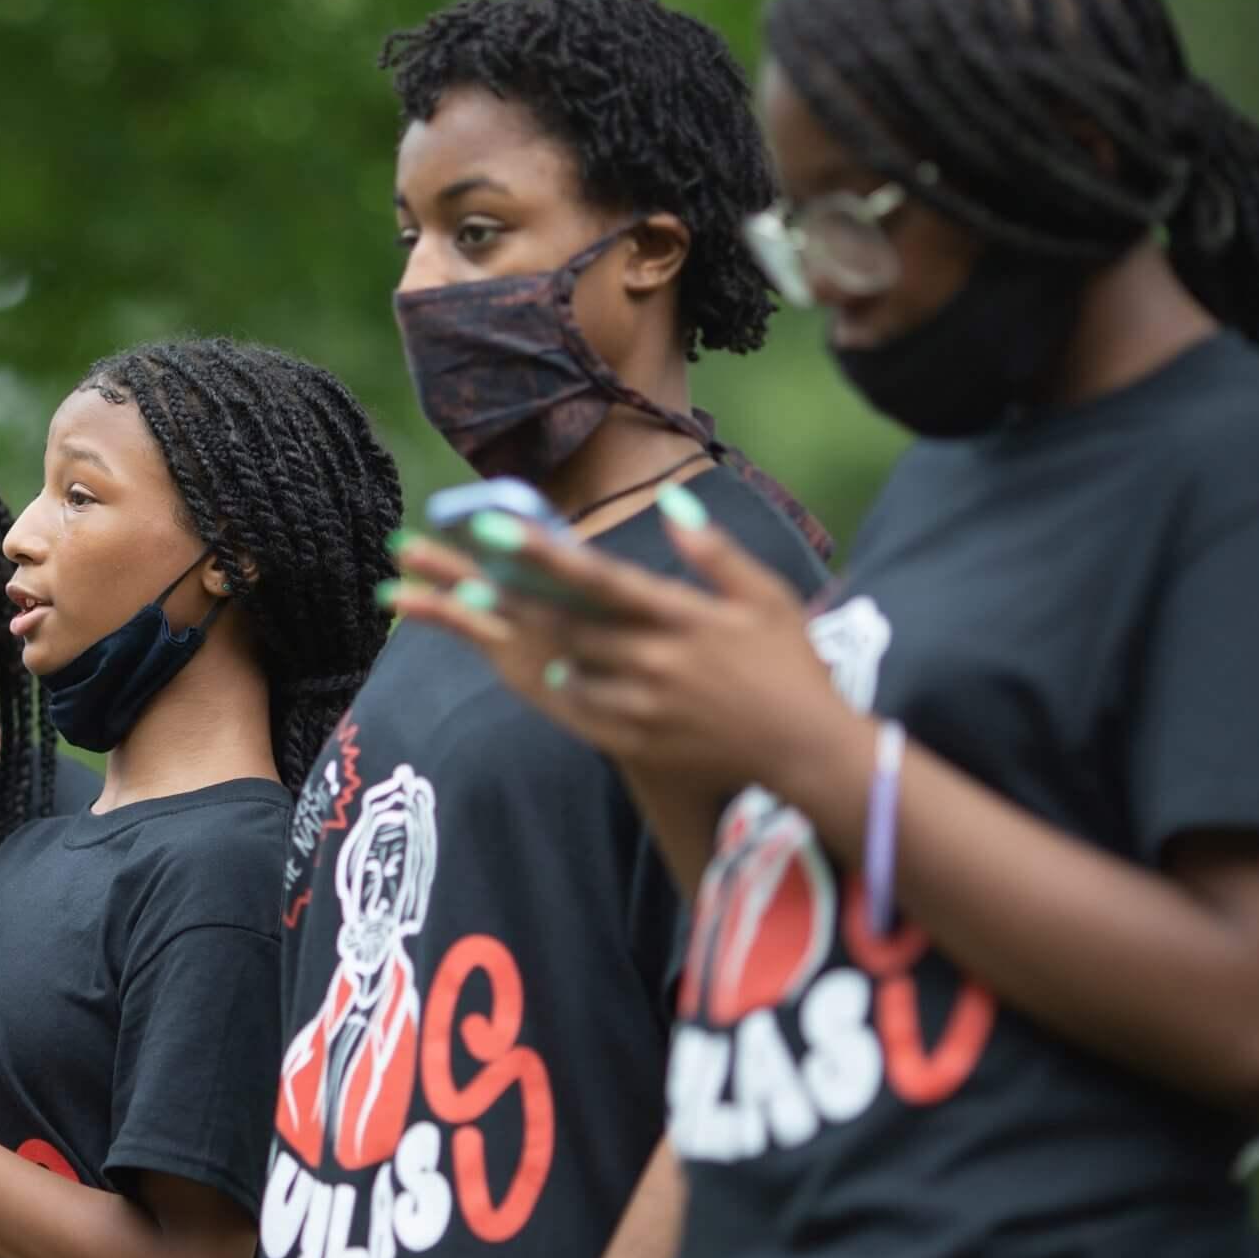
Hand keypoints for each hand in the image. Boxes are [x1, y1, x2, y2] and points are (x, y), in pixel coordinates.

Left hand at [390, 485, 865, 805]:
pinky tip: (533, 670)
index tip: (493, 529)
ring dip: (512, 640)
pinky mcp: (643, 743)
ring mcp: (645, 707)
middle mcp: (657, 662)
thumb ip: (715, 553)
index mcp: (684, 618)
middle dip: (501, 595)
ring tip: (460, 612)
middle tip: (449, 569)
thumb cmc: (791, 666)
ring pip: (565, 667)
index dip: (543, 554)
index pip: (599, 579)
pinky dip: (558, 691)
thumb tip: (672, 505)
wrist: (809, 752)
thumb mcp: (767, 598)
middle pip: (563, 623)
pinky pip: (585, 716)